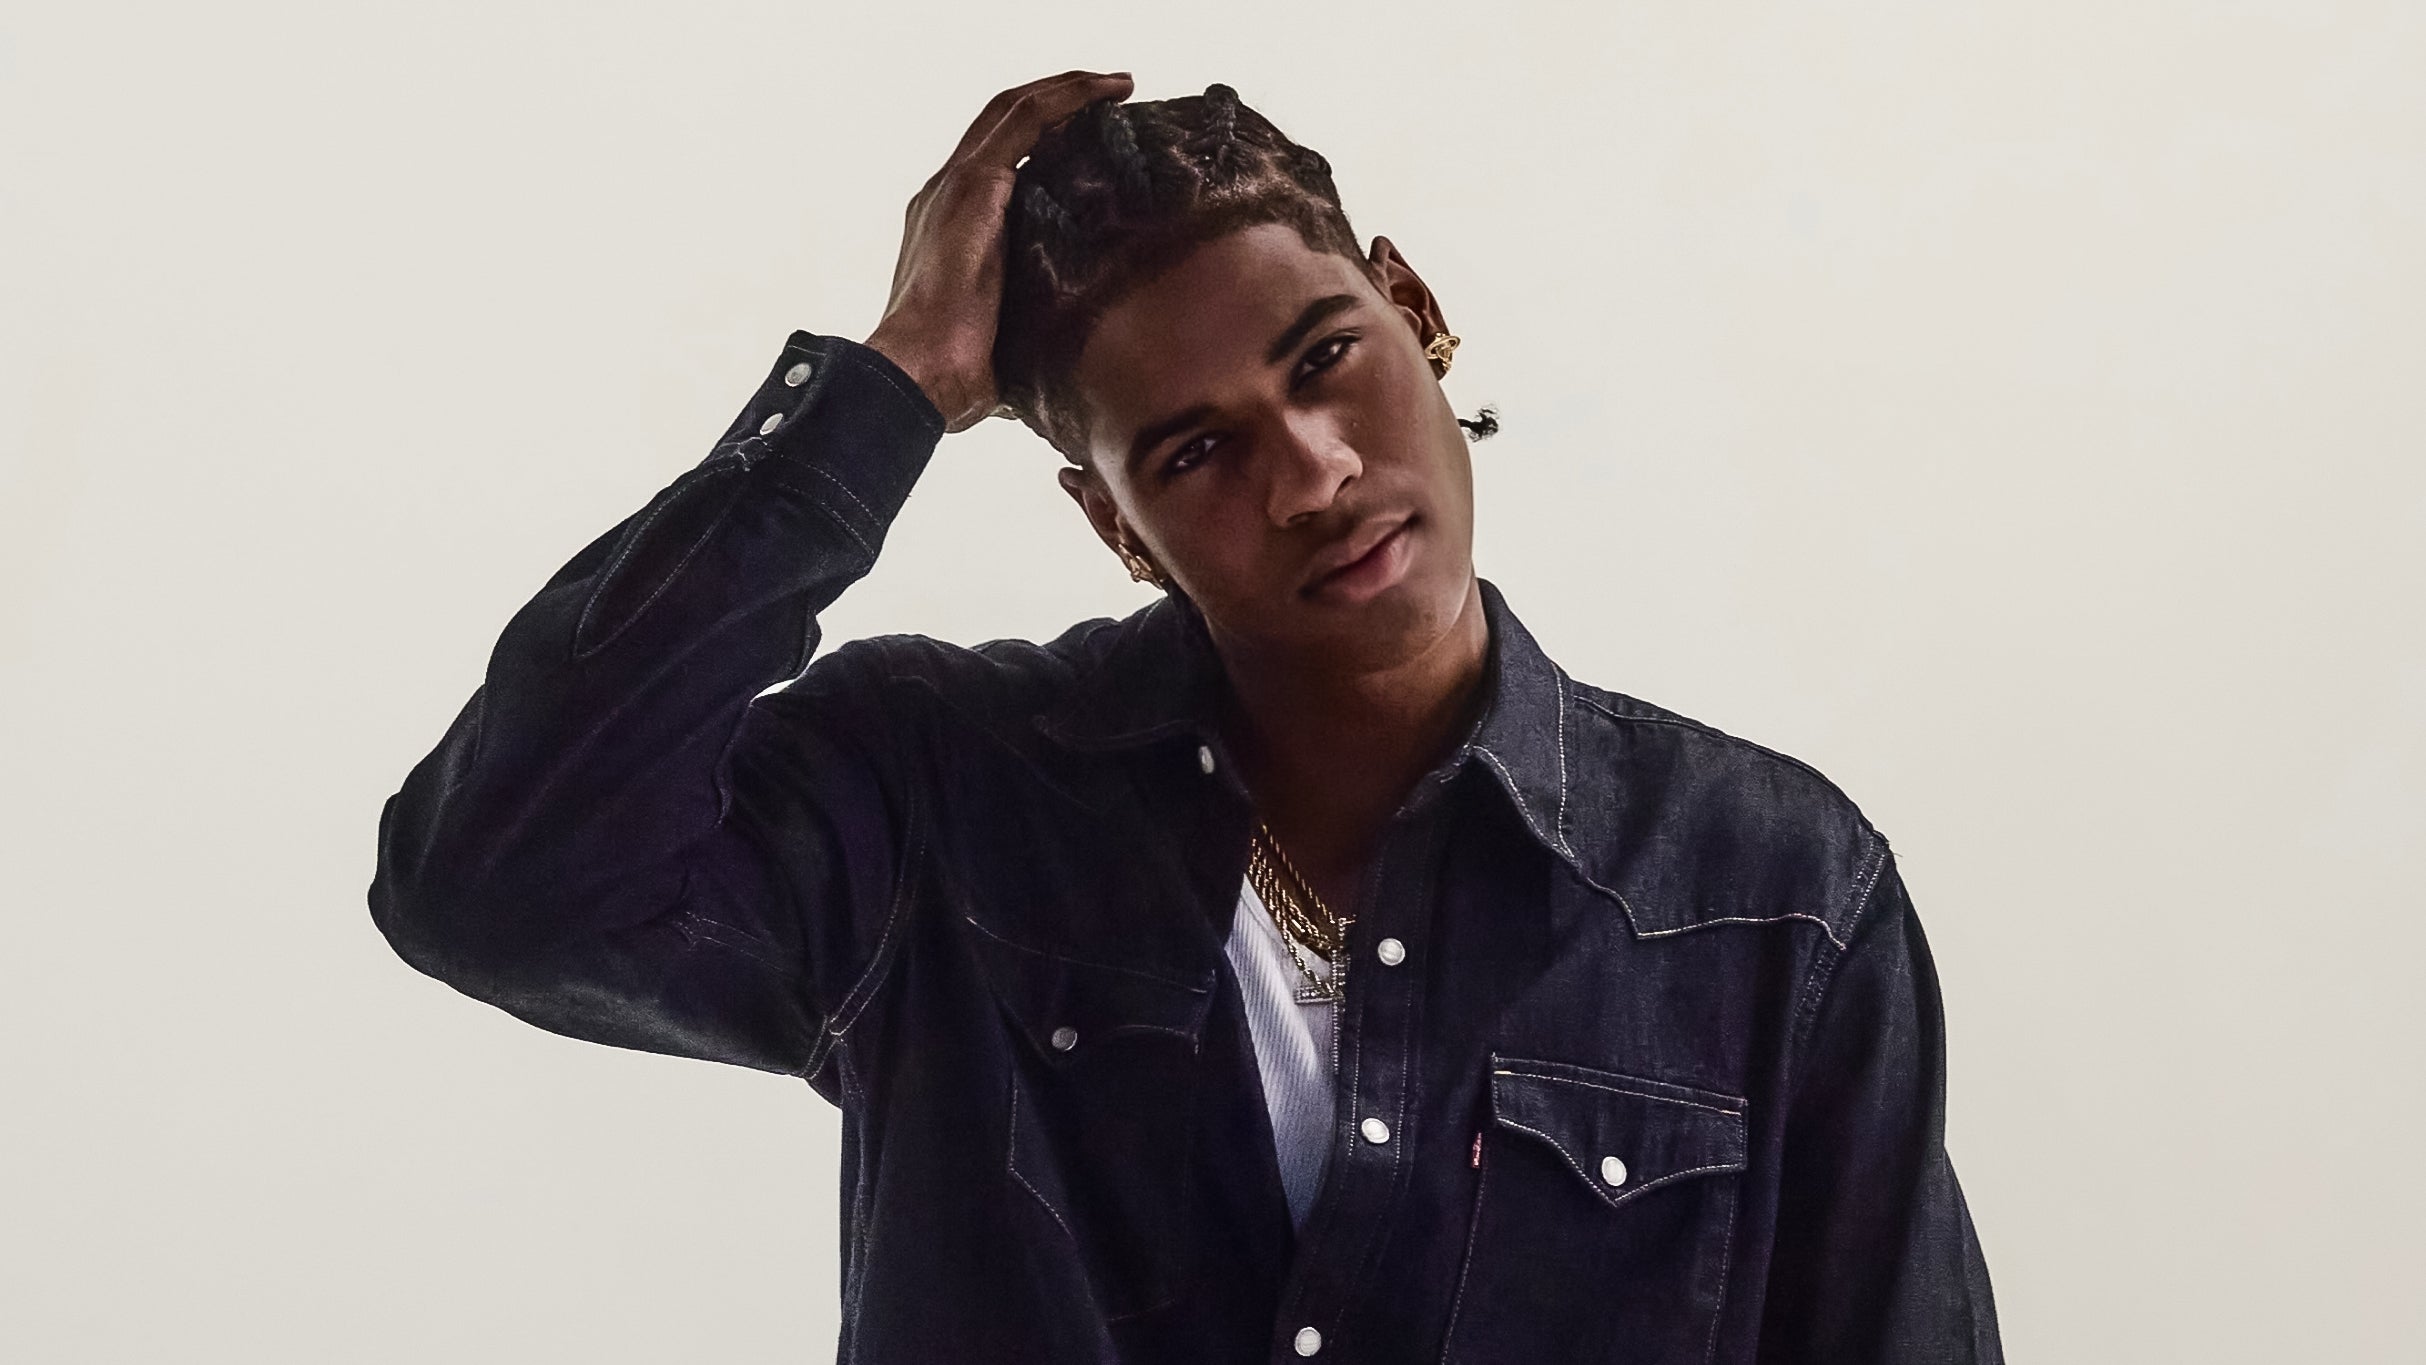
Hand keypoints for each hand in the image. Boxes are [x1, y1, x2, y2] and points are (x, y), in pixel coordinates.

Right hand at [864, 69, 1134, 432]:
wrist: (917, 376)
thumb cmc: (957, 376)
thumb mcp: (1006, 339)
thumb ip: (1031, 327)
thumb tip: (1071, 364)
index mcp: (952, 225)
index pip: (1001, 163)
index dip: (1046, 141)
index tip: (1093, 137)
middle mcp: (948, 193)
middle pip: (1007, 125)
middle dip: (1061, 102)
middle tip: (1111, 94)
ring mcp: (957, 185)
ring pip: (1017, 111)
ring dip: (1069, 90)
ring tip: (1117, 84)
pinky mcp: (973, 186)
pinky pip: (1026, 119)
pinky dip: (1067, 98)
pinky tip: (1105, 93)